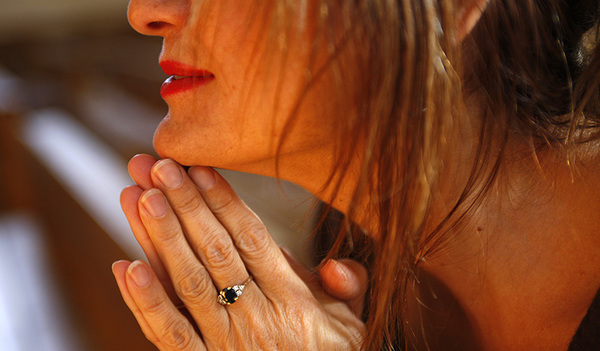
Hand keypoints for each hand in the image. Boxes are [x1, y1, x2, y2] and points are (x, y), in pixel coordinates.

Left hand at [113, 155, 364, 349]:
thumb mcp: (351, 322)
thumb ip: (348, 286)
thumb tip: (336, 264)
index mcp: (291, 297)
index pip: (252, 238)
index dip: (223, 201)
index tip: (199, 168)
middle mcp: (256, 315)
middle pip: (215, 251)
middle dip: (184, 205)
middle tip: (157, 167)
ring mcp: (226, 343)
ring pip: (188, 284)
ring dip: (160, 239)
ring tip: (137, 197)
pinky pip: (170, 335)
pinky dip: (145, 303)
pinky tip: (125, 268)